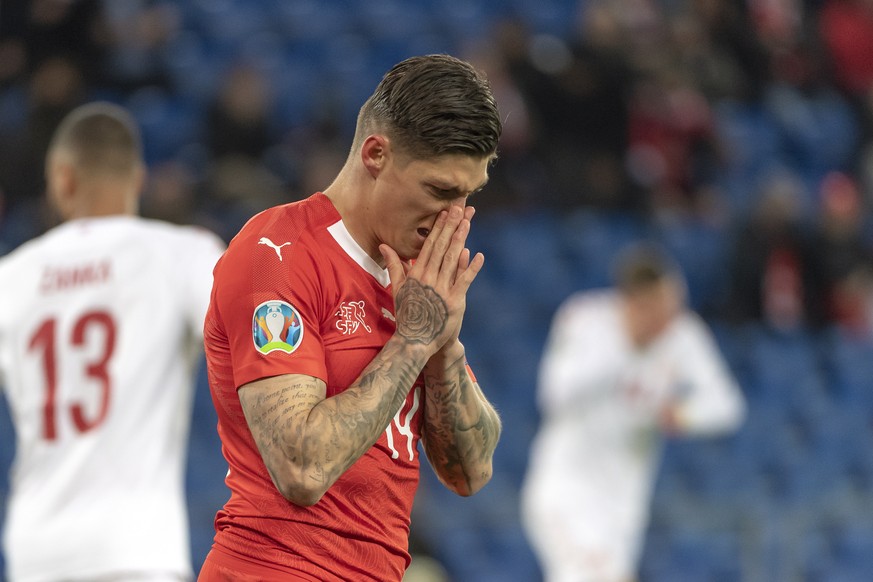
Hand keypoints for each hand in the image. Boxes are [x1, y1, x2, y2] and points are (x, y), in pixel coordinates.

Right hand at [380, 205, 483, 354]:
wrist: (414, 341)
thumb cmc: (406, 314)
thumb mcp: (397, 288)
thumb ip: (394, 265)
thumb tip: (384, 246)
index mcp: (416, 274)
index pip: (429, 246)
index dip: (438, 228)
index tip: (445, 212)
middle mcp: (428, 279)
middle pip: (441, 248)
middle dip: (450, 226)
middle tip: (459, 208)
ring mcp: (441, 290)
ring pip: (452, 260)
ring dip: (460, 239)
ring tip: (467, 222)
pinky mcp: (454, 302)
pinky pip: (464, 281)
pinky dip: (472, 268)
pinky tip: (479, 254)